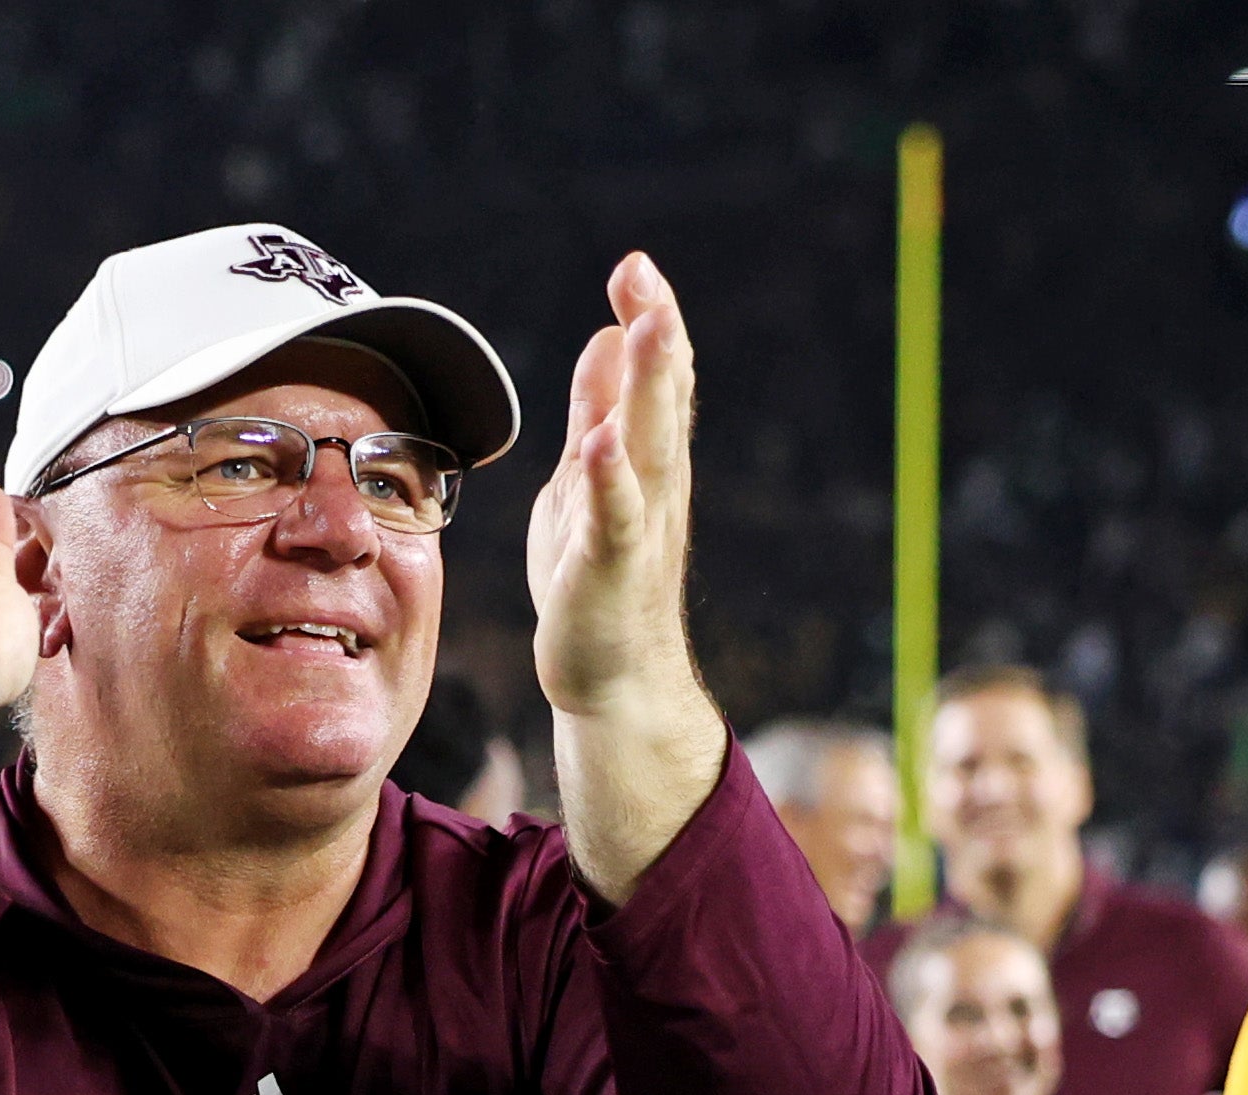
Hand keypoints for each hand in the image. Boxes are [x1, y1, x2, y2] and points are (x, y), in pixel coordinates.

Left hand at [527, 252, 702, 722]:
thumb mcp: (587, 477)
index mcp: (644, 456)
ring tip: (647, 327)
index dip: (648, 319)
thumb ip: (597, 409)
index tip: (635, 266)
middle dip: (656, 333)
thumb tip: (609, 334)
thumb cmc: (598, 574)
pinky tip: (600, 443)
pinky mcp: (610, 569)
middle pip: (660, 396)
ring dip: (648, 386)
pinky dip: (610, 480)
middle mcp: (654, 482)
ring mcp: (638, 524)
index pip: (654, 376)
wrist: (612, 676)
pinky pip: (615, 519)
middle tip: (644, 273)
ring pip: (648, 445)